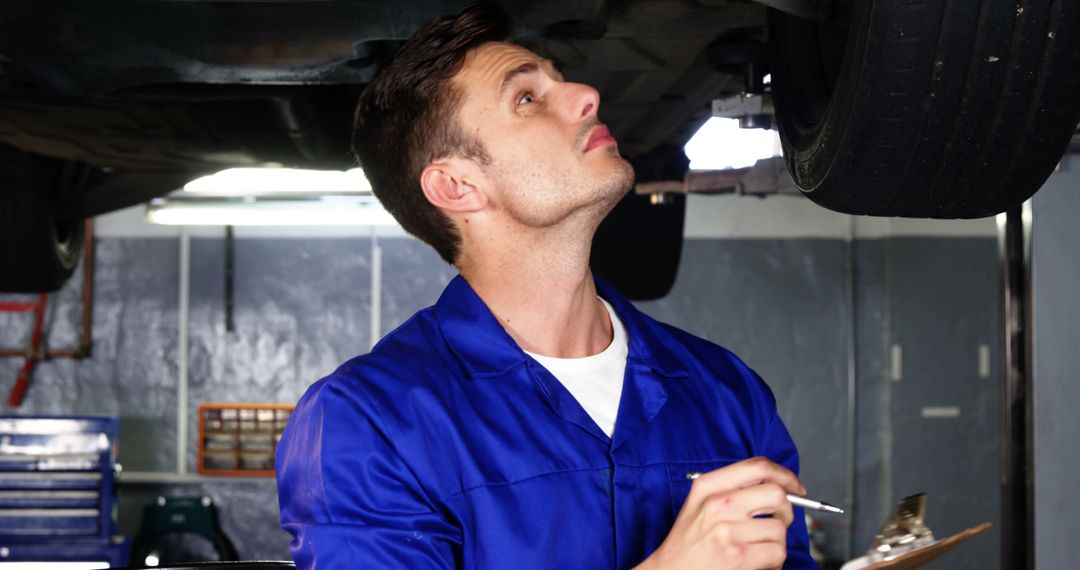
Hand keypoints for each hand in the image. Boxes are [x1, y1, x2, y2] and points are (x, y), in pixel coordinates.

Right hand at [636, 457, 804, 569]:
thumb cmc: (687, 542)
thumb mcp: (698, 504)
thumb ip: (730, 488)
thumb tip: (774, 485)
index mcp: (708, 487)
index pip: (757, 467)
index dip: (783, 475)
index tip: (794, 486)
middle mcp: (718, 504)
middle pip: (776, 494)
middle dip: (786, 510)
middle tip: (778, 521)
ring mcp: (728, 530)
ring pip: (779, 528)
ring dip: (775, 542)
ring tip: (758, 548)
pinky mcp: (739, 557)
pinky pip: (777, 552)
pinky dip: (773, 561)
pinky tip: (757, 561)